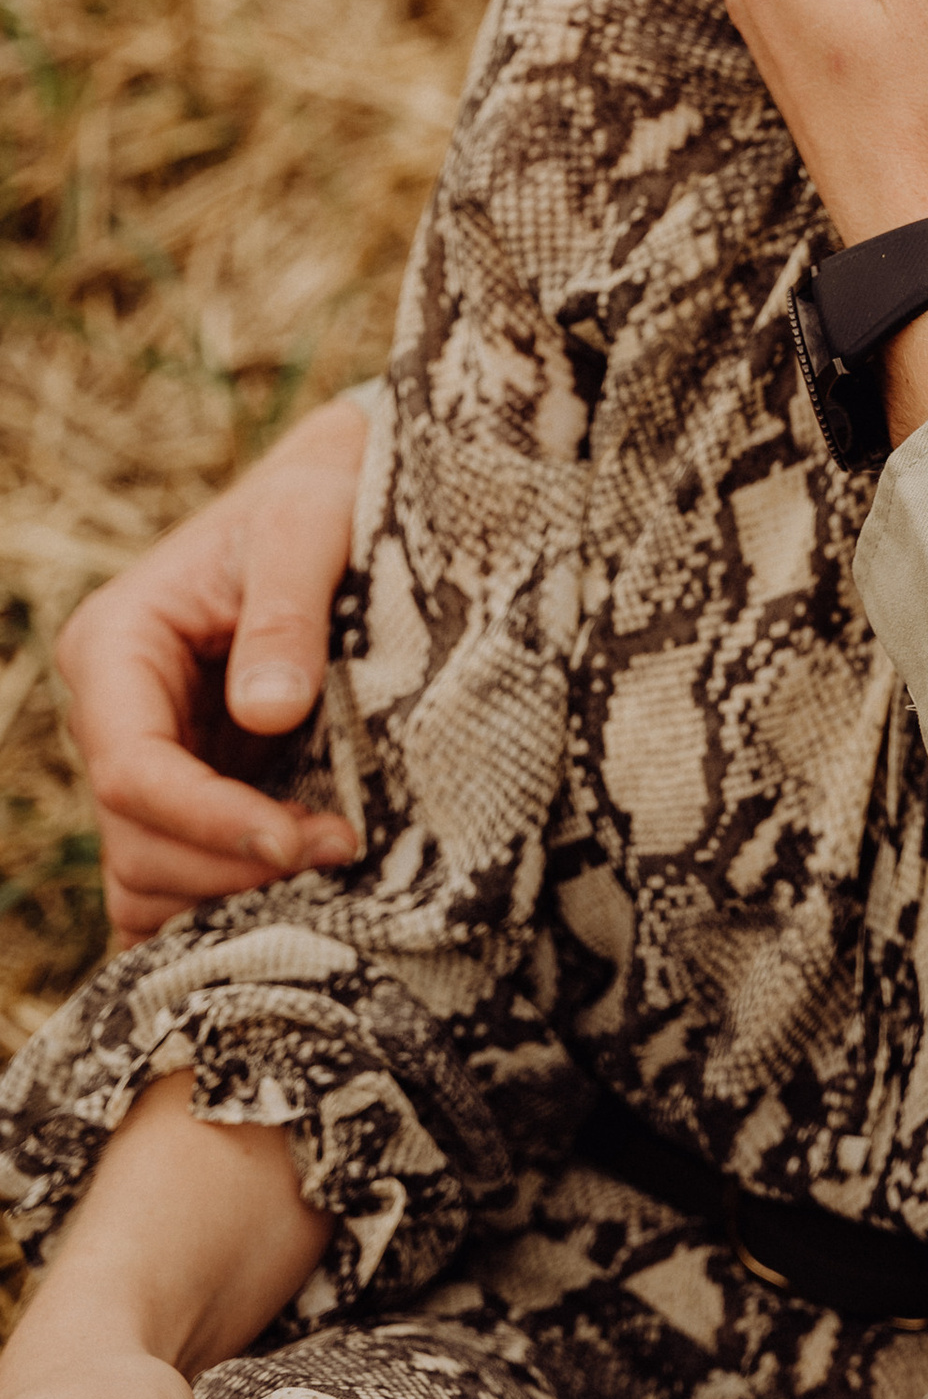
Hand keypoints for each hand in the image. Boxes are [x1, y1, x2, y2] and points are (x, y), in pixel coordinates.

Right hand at [58, 405, 365, 938]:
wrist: (332, 495)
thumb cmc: (318, 500)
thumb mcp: (306, 530)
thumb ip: (285, 615)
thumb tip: (267, 712)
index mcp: (115, 646)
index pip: (133, 770)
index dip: (208, 823)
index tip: (299, 842)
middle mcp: (114, 711)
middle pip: (135, 840)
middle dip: (230, 867)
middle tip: (342, 851)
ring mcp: (149, 755)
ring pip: (146, 875)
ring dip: (230, 895)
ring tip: (333, 866)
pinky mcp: (190, 786)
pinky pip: (175, 876)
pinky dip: (221, 903)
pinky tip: (297, 898)